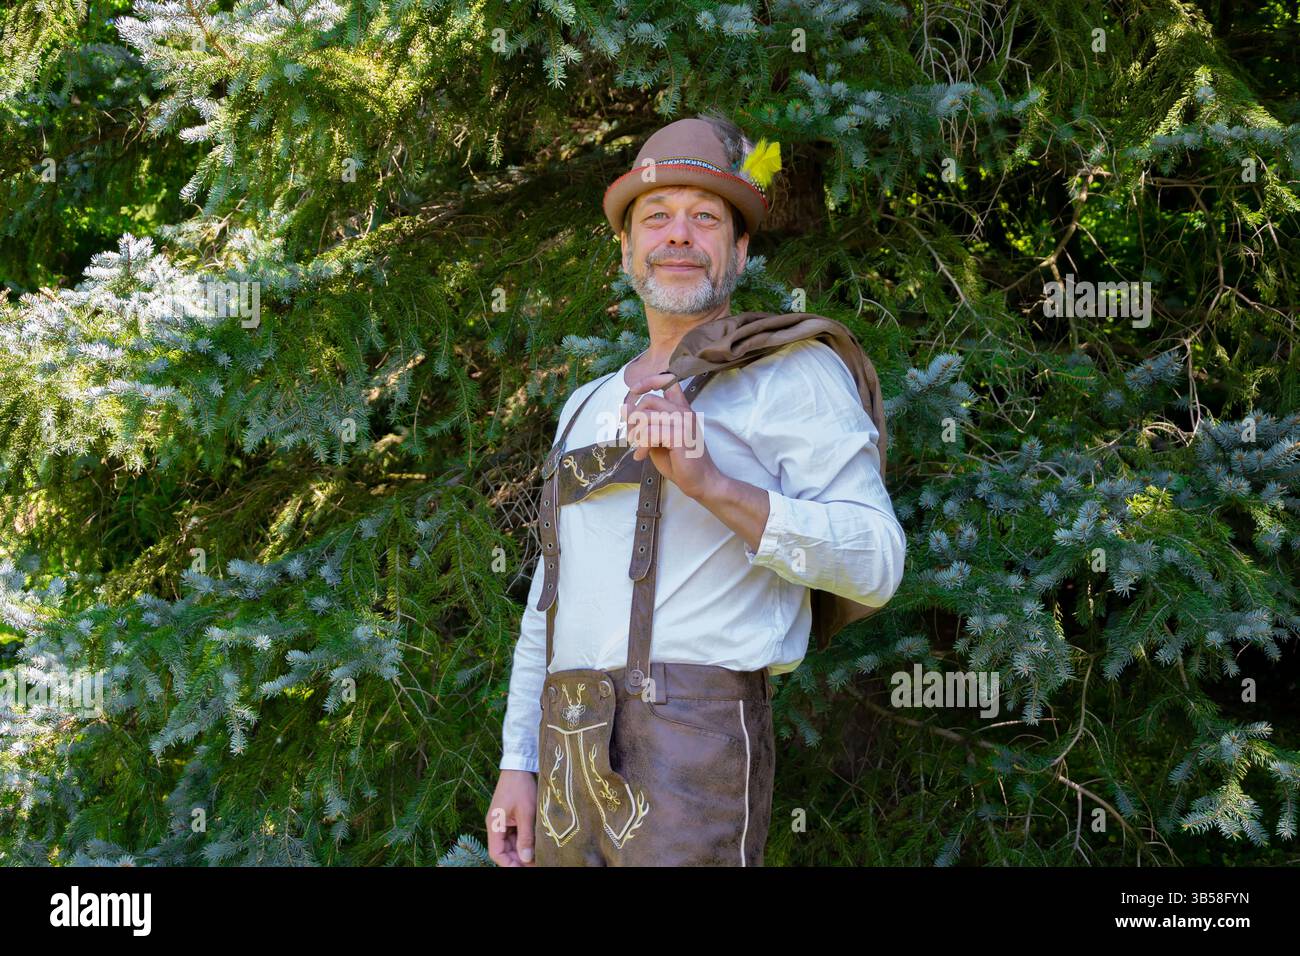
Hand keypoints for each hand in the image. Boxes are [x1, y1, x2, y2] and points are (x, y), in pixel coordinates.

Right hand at [486, 769, 536, 865]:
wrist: (519, 766)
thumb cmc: (521, 787)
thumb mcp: (526, 813)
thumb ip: (526, 837)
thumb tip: (526, 858)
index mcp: (494, 825)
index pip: (496, 853)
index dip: (509, 864)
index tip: (524, 868)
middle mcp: (495, 825)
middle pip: (504, 850)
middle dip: (518, 859)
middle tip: (537, 863)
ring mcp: (502, 822)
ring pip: (510, 843)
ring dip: (522, 850)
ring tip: (539, 856)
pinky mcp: (509, 818)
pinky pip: (515, 835)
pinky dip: (524, 841)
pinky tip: (536, 844)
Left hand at [621, 372, 724, 500]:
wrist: (700, 481)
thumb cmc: (679, 463)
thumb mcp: (656, 439)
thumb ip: (645, 424)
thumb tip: (624, 408)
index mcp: (681, 410)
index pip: (668, 381)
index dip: (648, 381)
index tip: (633, 391)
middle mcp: (684, 412)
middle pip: (649, 399)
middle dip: (634, 417)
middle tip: (633, 437)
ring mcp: (683, 422)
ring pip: (646, 416)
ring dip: (635, 433)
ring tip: (637, 447)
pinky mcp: (679, 435)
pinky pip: (649, 433)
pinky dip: (640, 445)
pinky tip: (641, 456)